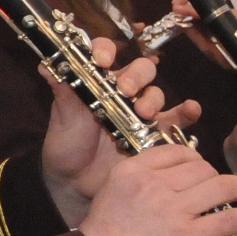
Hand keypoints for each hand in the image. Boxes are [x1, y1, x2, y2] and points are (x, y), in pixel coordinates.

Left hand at [41, 37, 196, 224]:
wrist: (76, 184)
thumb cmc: (66, 147)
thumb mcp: (62, 119)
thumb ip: (62, 93)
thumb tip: (46, 65)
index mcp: (96, 83)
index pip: (105, 54)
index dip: (106, 50)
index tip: (102, 61)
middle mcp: (121, 94)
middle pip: (139, 70)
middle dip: (136, 76)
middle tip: (125, 91)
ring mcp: (140, 113)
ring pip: (156, 93)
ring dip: (153, 98)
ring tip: (143, 113)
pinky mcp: (155, 134)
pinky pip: (177, 119)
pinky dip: (187, 111)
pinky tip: (190, 109)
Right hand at [78, 146, 236, 235]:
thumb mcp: (111, 193)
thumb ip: (139, 181)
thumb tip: (172, 178)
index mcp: (132, 171)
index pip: (175, 152)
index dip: (193, 160)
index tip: (199, 170)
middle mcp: (154, 184)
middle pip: (201, 168)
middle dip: (214, 176)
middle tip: (219, 187)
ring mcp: (173, 210)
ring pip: (219, 187)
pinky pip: (229, 220)